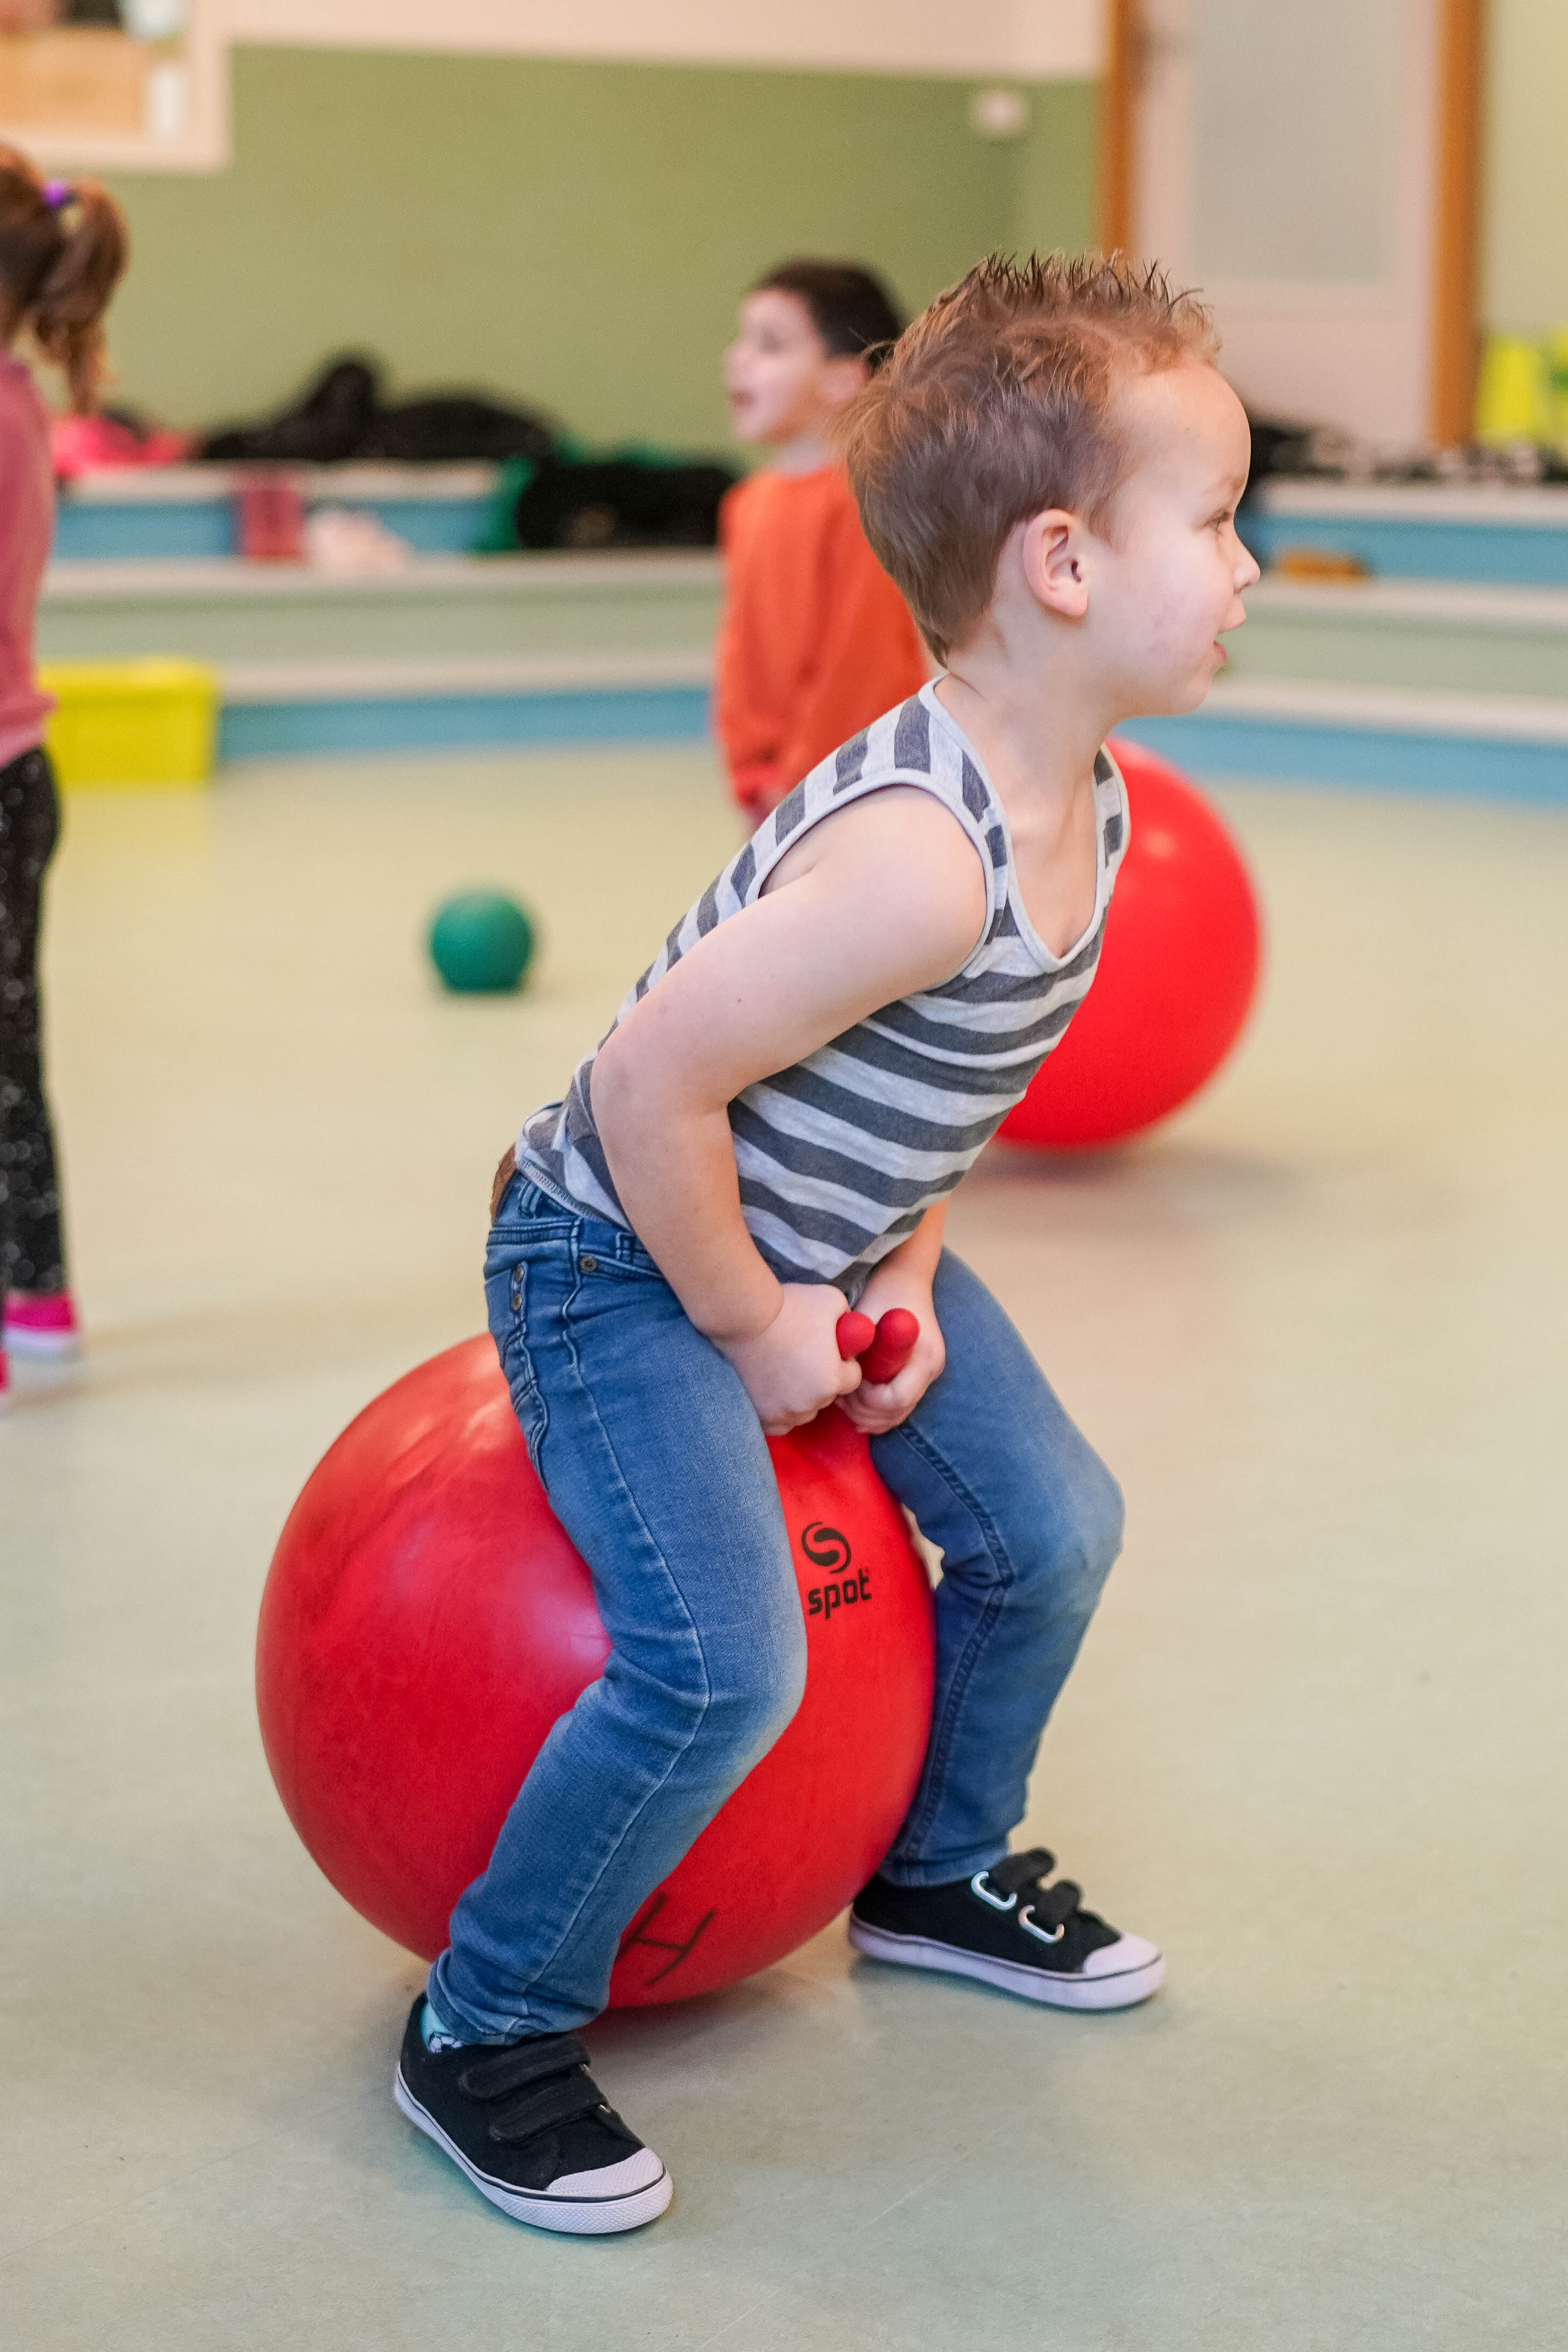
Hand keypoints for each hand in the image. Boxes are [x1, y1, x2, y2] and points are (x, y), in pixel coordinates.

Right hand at [714, 1282, 861, 1433]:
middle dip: (821, 1380)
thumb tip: (852, 1328)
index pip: (852, 1378)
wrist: (743, 1316)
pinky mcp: (762, 1417)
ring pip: (804, 1412)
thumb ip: (849, 1318)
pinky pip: (781, 1422)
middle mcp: (810, 1403)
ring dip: (801, 1398)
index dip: (843, 1362)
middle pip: (827, 1396)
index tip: (827, 1349)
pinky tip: (773, 1389)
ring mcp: (784, 1413)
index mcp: (833, 1379)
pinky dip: (779, 1410)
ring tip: (784, 1371)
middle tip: (801, 1356)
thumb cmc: (788, 1307)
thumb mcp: (832, 1301)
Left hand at [838, 1278, 943, 1435]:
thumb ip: (858, 1349)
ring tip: (843, 1400)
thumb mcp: (867, 1320)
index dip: (867, 1399)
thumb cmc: (882, 1295)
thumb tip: (841, 1379)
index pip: (896, 1399)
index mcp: (924, 1356)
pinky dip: (877, 1413)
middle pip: (897, 1412)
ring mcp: (928, 1374)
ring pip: (897, 1414)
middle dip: (863, 1411)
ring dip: (868, 1415)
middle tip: (838, 1397)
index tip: (848, 1382)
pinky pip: (899, 1406)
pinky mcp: (919, 1376)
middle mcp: (931, 1369)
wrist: (903, 1279)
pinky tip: (854, 1405)